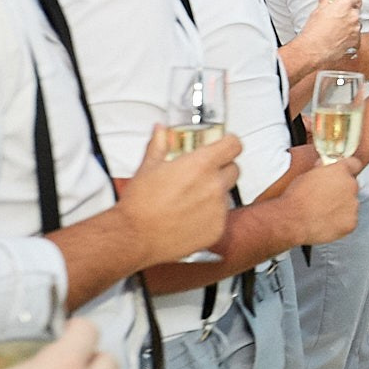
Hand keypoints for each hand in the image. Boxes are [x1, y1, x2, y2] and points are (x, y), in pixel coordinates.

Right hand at [119, 126, 240, 264]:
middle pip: (234, 169)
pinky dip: (211, 215)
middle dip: (222, 168)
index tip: (224, 145)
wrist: (134, 237)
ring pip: (227, 194)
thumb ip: (159, 145)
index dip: (229, 143)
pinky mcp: (217, 228)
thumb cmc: (140, 205)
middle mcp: (214, 186)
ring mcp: (218, 208)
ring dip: (215, 193)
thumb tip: (161, 131)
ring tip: (190, 199)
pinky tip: (190, 216)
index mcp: (200, 165)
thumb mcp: (148, 168)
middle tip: (202, 175)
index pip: (234, 145)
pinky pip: (222, 216)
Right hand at [281, 155, 362, 245]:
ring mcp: (353, 205)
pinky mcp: (352, 222)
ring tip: (323, 213)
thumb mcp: (305, 176)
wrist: (293, 222)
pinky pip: (350, 220)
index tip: (344, 174)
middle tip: (326, 198)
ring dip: (342, 207)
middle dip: (342, 191)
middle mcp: (350, 186)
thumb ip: (321, 170)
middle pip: (352, 186)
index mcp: (340, 171)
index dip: (348, 169)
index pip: (354, 164)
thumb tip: (323, 167)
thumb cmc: (295, 199)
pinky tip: (326, 223)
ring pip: (351, 204)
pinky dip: (341, 222)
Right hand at [292, 0, 361, 71]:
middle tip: (338, 17)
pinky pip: (356, 37)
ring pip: (357, 24)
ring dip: (350, 26)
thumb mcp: (317, 12)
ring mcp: (356, 29)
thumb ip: (324, 3)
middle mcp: (353, 16)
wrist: (313, 49)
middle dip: (349, 13)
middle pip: (356, 11)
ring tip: (337, 30)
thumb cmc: (314, 31)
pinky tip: (340, 39)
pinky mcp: (356, 41)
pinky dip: (350, 37)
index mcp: (344, 5)